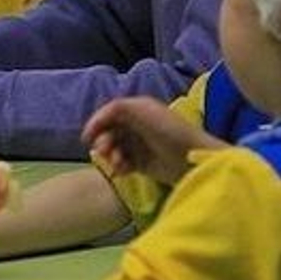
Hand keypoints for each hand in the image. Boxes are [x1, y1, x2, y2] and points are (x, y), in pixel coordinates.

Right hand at [81, 96, 225, 185]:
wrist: (192, 159)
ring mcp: (139, 146)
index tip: (87, 137)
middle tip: (104, 152)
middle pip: (108, 132)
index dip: (96, 124)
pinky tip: (123, 171)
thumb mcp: (142, 110)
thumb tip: (98, 120)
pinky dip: (119, 167)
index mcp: (137, 110)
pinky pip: (122, 164)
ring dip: (110, 156)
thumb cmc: (170, 131)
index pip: (109, 114)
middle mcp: (137, 126)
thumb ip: (117, 108)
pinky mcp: (143, 164)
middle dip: (103, 142)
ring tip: (118, 164)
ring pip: (113, 150)